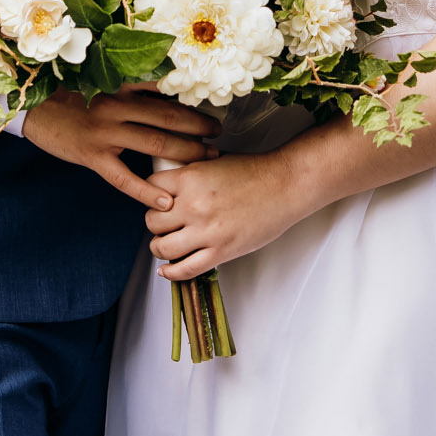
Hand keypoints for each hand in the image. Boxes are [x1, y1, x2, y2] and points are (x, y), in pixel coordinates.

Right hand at [22, 84, 218, 208]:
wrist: (32, 107)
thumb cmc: (69, 92)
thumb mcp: (100, 80)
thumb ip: (131, 85)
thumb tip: (168, 88)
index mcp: (120, 83)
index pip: (166, 89)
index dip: (192, 98)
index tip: (212, 103)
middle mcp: (116, 105)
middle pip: (168, 117)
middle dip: (199, 126)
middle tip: (219, 133)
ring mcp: (104, 132)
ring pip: (155, 143)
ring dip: (186, 152)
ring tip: (207, 159)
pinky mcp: (92, 156)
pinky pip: (125, 178)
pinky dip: (147, 190)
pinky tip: (165, 200)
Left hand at [143, 151, 315, 279]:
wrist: (285, 185)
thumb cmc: (255, 171)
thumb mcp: (213, 162)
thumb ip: (189, 175)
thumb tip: (169, 187)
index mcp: (190, 178)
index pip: (149, 187)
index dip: (150, 194)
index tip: (155, 200)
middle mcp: (194, 205)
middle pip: (151, 220)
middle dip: (155, 222)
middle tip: (163, 223)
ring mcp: (206, 231)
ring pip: (161, 247)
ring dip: (159, 246)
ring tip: (165, 243)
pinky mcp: (220, 252)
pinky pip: (185, 269)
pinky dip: (171, 273)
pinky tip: (167, 270)